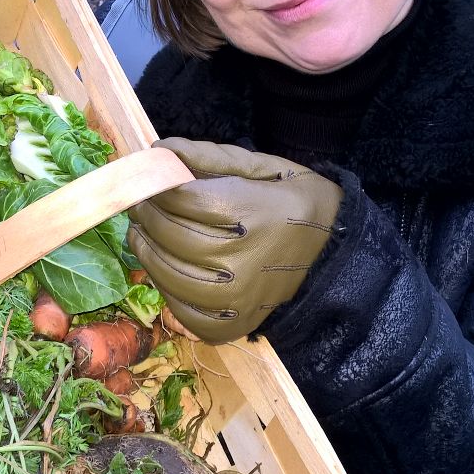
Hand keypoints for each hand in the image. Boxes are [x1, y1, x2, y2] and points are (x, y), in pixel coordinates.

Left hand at [127, 138, 342, 342]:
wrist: (331, 254)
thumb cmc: (294, 202)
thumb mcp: (263, 167)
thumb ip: (211, 157)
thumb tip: (160, 149)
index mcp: (252, 212)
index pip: (183, 199)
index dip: (158, 187)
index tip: (151, 180)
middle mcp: (243, 258)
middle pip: (171, 234)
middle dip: (148, 215)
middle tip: (142, 204)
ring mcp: (237, 297)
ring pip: (169, 274)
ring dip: (146, 251)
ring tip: (142, 234)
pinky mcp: (232, 324)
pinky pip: (183, 310)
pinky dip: (165, 288)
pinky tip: (164, 268)